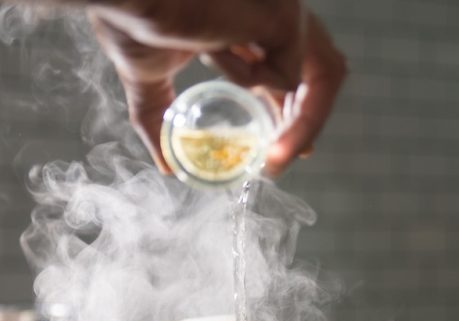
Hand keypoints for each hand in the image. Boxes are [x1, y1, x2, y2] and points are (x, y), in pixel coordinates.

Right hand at [88, 0, 345, 175]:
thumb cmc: (132, 20)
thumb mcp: (149, 81)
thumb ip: (160, 118)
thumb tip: (166, 167)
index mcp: (251, 24)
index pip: (294, 68)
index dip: (295, 113)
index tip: (280, 153)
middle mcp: (277, 13)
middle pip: (324, 73)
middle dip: (307, 124)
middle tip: (280, 163)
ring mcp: (285, 10)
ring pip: (326, 76)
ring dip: (303, 126)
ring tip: (273, 158)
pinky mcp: (286, 17)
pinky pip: (285, 76)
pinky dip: (246, 81)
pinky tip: (210, 49)